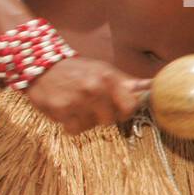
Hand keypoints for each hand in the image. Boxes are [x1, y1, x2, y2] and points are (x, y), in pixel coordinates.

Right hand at [23, 57, 150, 133]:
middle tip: (92, 104)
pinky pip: (73, 129)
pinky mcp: (59, 111)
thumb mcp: (104, 70)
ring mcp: (76, 101)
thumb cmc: (77, 70)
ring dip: (86, 120)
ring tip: (77, 105)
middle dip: (103, 116)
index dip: (126, 111)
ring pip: (92, 127)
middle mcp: (94, 90)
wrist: (41, 65)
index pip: (131, 107)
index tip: (119, 108)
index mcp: (108, 78)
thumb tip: (153, 86)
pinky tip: (66, 110)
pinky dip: (70, 123)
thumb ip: (128, 82)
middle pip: (111, 120)